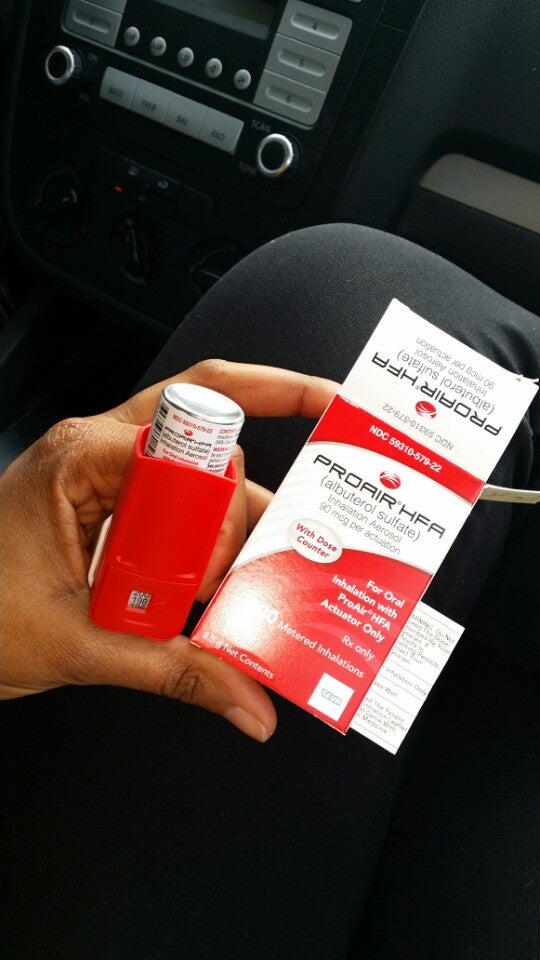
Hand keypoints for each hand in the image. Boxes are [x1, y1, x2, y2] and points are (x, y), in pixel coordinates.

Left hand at [0, 360, 336, 740]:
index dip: (246, 463)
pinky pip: (179, 508)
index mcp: (83, 458)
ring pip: (200, 477)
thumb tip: (249, 700)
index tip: (294, 482)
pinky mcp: (108, 508)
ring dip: (230, 528)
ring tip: (252, 579)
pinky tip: (223, 583)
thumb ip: (175, 671)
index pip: (192, 434)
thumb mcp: (82, 645)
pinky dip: (207, 543)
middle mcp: (98, 453)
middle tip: (262, 566)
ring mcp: (104, 478)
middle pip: (208, 446)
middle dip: (245, 508)